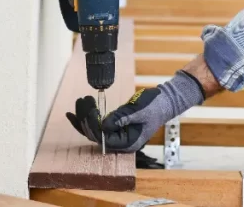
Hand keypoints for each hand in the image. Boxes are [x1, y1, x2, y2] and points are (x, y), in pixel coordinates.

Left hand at [66, 70, 205, 152]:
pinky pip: (98, 123)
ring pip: (94, 129)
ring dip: (85, 116)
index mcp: (128, 143)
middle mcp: (120, 142)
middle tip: (81, 102)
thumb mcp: (138, 111)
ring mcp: (117, 134)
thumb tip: (103, 124)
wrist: (164, 100)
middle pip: (95, 135)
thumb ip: (121, 119)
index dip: (94, 126)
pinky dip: (89, 116)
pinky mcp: (115, 126)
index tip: (89, 110)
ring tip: (79, 101)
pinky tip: (78, 110)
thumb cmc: (155, 106)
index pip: (104, 139)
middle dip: (85, 119)